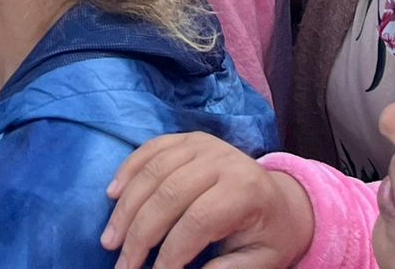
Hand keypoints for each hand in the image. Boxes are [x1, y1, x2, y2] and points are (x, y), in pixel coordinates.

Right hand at [101, 134, 314, 268]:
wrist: (283, 199)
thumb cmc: (269, 235)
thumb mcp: (260, 262)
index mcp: (244, 190)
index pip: (197, 221)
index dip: (171, 253)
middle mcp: (222, 160)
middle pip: (168, 195)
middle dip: (139, 234)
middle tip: (122, 265)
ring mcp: (203, 144)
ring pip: (153, 171)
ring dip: (126, 207)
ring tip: (111, 239)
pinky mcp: (188, 139)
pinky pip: (152, 149)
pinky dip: (128, 170)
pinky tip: (112, 195)